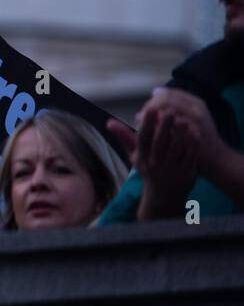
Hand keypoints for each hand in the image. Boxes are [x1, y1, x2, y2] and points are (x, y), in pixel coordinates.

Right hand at [111, 89, 202, 220]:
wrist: (164, 197)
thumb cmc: (149, 170)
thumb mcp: (135, 156)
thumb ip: (125, 137)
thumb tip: (109, 122)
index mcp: (142, 158)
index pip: (142, 139)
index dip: (146, 124)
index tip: (150, 108)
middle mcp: (155, 165)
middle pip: (159, 143)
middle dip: (164, 126)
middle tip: (169, 109)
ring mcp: (171, 171)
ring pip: (176, 149)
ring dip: (180, 133)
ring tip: (184, 118)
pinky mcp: (187, 175)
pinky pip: (190, 157)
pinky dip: (193, 145)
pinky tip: (196, 132)